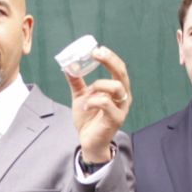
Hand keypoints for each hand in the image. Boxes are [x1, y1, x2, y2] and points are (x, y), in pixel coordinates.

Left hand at [67, 46, 131, 162]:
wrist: (88, 141)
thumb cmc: (88, 119)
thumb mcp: (81, 96)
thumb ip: (77, 82)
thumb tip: (68, 65)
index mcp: (117, 90)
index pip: (119, 69)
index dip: (110, 57)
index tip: (97, 49)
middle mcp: (123, 97)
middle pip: (122, 73)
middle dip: (110, 61)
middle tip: (96, 53)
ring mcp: (121, 108)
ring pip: (117, 87)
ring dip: (99, 85)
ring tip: (88, 92)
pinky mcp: (116, 119)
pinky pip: (106, 103)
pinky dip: (93, 101)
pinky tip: (85, 106)